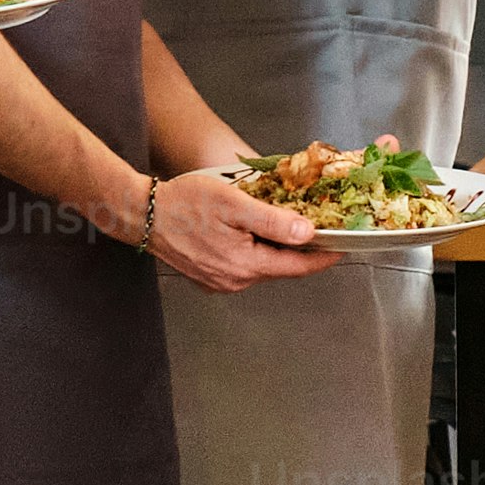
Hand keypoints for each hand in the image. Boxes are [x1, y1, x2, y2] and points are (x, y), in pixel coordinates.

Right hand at [146, 166, 335, 289]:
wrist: (142, 214)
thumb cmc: (184, 203)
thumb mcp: (234, 204)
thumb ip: (273, 221)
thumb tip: (307, 234)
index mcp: (245, 265)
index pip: (297, 267)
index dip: (323, 257)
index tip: (342, 248)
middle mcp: (235, 280)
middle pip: (280, 266)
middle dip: (299, 249)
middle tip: (317, 227)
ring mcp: (220, 282)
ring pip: (262, 266)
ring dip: (275, 248)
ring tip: (283, 224)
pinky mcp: (209, 277)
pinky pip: (243, 266)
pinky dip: (254, 251)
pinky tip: (251, 232)